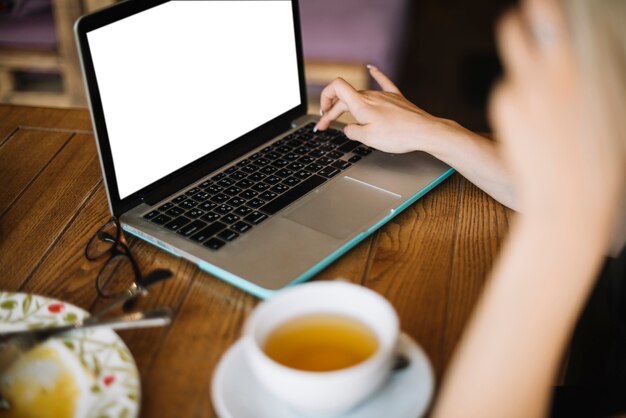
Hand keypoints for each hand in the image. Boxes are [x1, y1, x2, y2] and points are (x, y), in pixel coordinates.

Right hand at [315, 66, 458, 153]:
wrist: (424, 132)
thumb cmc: (398, 136)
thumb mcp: (368, 139)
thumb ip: (352, 132)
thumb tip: (348, 128)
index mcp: (361, 104)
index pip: (335, 88)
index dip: (325, 98)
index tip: (323, 114)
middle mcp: (371, 95)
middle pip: (345, 97)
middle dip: (332, 110)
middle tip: (325, 126)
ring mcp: (384, 95)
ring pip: (360, 96)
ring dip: (348, 105)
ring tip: (344, 118)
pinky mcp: (396, 98)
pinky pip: (383, 82)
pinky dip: (376, 74)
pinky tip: (372, 68)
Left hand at [489, 0, 623, 230]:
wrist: (571, 198)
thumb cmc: (599, 156)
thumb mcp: (611, 105)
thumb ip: (595, 71)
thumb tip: (589, 47)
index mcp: (580, 66)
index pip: (548, 15)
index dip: (540, 7)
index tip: (538, 2)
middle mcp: (546, 74)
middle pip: (513, 30)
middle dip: (517, 28)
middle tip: (524, 31)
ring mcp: (519, 93)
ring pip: (514, 68)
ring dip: (523, 74)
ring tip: (543, 102)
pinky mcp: (503, 111)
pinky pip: (508, 95)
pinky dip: (518, 103)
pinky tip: (535, 126)